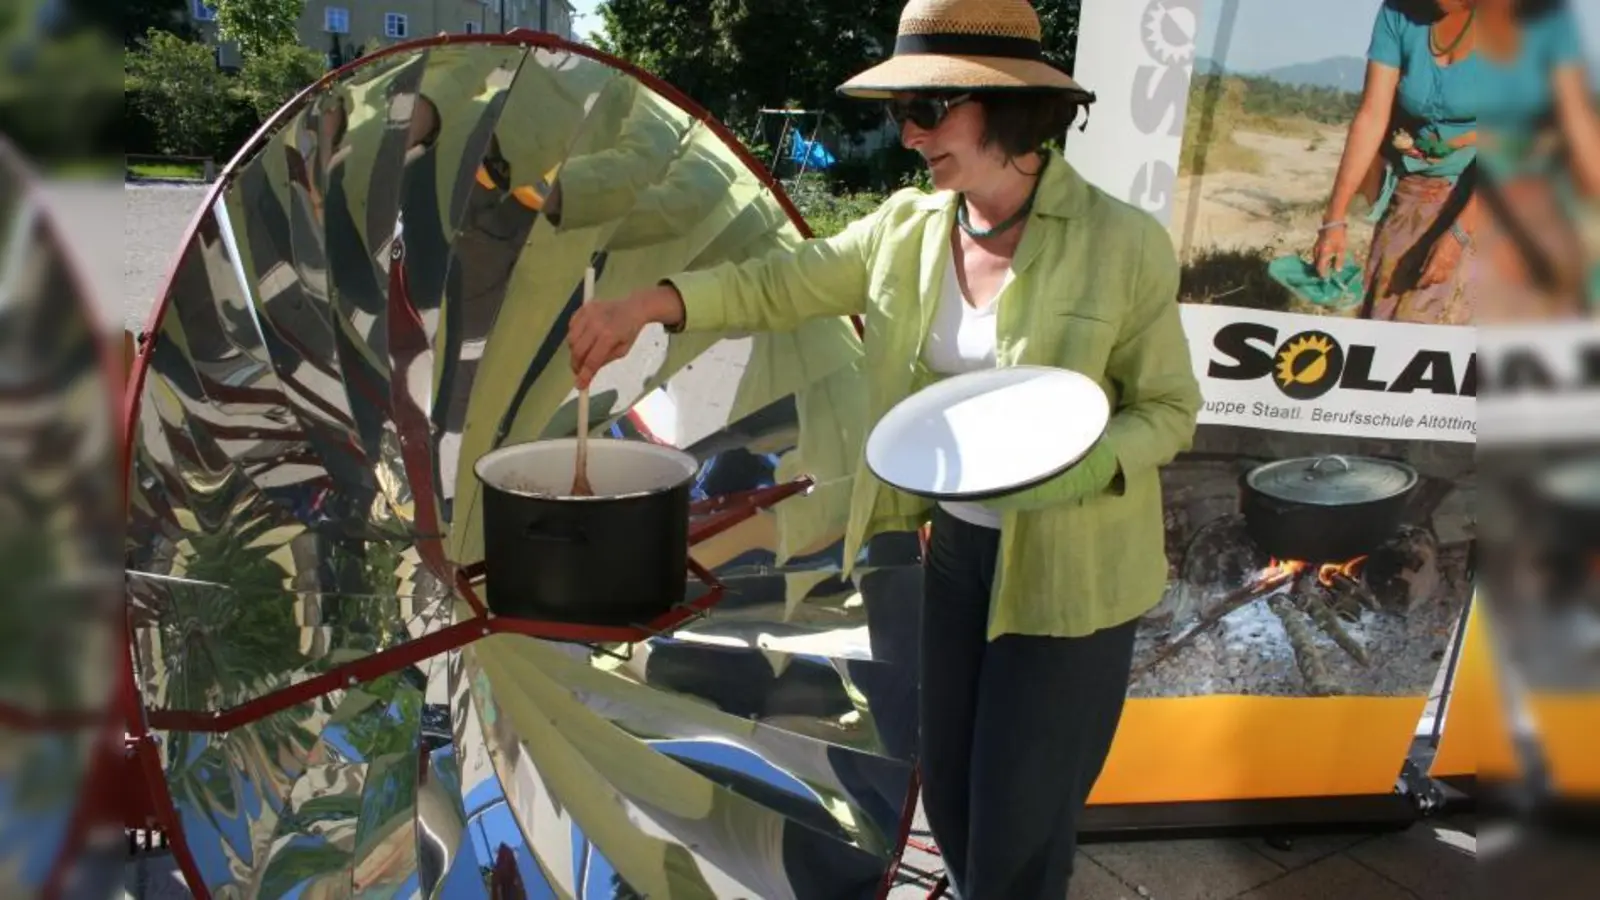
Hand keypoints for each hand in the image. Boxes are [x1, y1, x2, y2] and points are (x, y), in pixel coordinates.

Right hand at [567, 286, 682, 387]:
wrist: (632, 308)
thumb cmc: (629, 331)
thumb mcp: (621, 351)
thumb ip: (604, 361)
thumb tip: (586, 373)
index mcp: (609, 335)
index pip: (592, 360)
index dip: (584, 375)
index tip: (579, 386)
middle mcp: (596, 324)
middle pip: (578, 350)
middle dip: (576, 365)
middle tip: (579, 372)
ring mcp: (588, 314)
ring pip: (571, 339)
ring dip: (574, 351)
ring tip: (583, 354)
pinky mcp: (583, 308)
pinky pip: (571, 327)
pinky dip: (574, 336)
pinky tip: (583, 338)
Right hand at [1312, 223, 1347, 276]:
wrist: (1332, 223)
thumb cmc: (1338, 236)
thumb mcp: (1341, 249)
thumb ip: (1339, 261)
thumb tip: (1337, 271)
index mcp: (1323, 255)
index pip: (1320, 269)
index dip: (1323, 275)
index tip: (1326, 280)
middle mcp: (1316, 253)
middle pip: (1316, 266)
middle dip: (1320, 271)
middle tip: (1326, 276)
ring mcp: (1315, 249)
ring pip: (1315, 261)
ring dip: (1320, 266)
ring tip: (1326, 268)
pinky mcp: (1315, 246)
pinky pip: (1316, 256)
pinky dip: (1319, 260)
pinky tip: (1325, 260)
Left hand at [1418, 231, 1464, 287]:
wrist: (1459, 237)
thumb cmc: (1443, 240)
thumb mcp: (1432, 249)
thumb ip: (1427, 261)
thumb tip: (1421, 271)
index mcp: (1437, 261)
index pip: (1428, 276)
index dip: (1422, 282)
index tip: (1417, 285)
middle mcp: (1444, 266)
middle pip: (1436, 280)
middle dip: (1429, 283)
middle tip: (1423, 283)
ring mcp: (1451, 267)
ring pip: (1443, 279)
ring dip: (1436, 281)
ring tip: (1430, 280)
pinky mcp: (1455, 266)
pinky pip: (1448, 275)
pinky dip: (1442, 277)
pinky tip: (1438, 275)